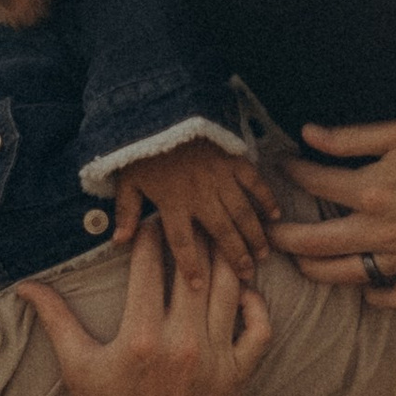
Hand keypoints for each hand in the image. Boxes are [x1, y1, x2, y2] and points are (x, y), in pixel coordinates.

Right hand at [16, 220, 273, 395]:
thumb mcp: (77, 366)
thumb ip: (55, 319)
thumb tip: (23, 284)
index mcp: (140, 338)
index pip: (149, 266)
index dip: (149, 235)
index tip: (148, 221)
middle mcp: (182, 344)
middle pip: (193, 269)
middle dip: (188, 237)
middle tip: (185, 218)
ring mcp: (215, 359)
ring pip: (230, 289)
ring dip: (224, 258)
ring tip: (215, 240)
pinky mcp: (238, 373)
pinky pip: (260, 328)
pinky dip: (256, 304)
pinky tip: (240, 290)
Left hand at [110, 137, 279, 282]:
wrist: (162, 108)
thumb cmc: (143, 147)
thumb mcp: (127, 180)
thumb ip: (126, 212)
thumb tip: (119, 242)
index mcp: (172, 203)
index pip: (182, 243)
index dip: (191, 267)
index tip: (199, 287)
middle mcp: (199, 195)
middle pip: (221, 233)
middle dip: (235, 256)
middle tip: (247, 275)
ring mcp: (219, 178)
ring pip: (241, 213)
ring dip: (253, 235)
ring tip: (263, 254)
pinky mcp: (232, 160)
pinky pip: (253, 183)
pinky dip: (265, 198)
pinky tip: (275, 215)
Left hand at [268, 104, 395, 308]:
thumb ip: (352, 137)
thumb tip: (307, 133)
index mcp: (373, 190)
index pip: (313, 184)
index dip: (289, 172)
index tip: (280, 164)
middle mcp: (383, 230)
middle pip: (313, 243)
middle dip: (280, 236)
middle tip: (264, 230)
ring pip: (344, 276)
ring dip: (314, 270)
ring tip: (300, 261)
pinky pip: (393, 297)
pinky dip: (373, 297)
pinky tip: (362, 286)